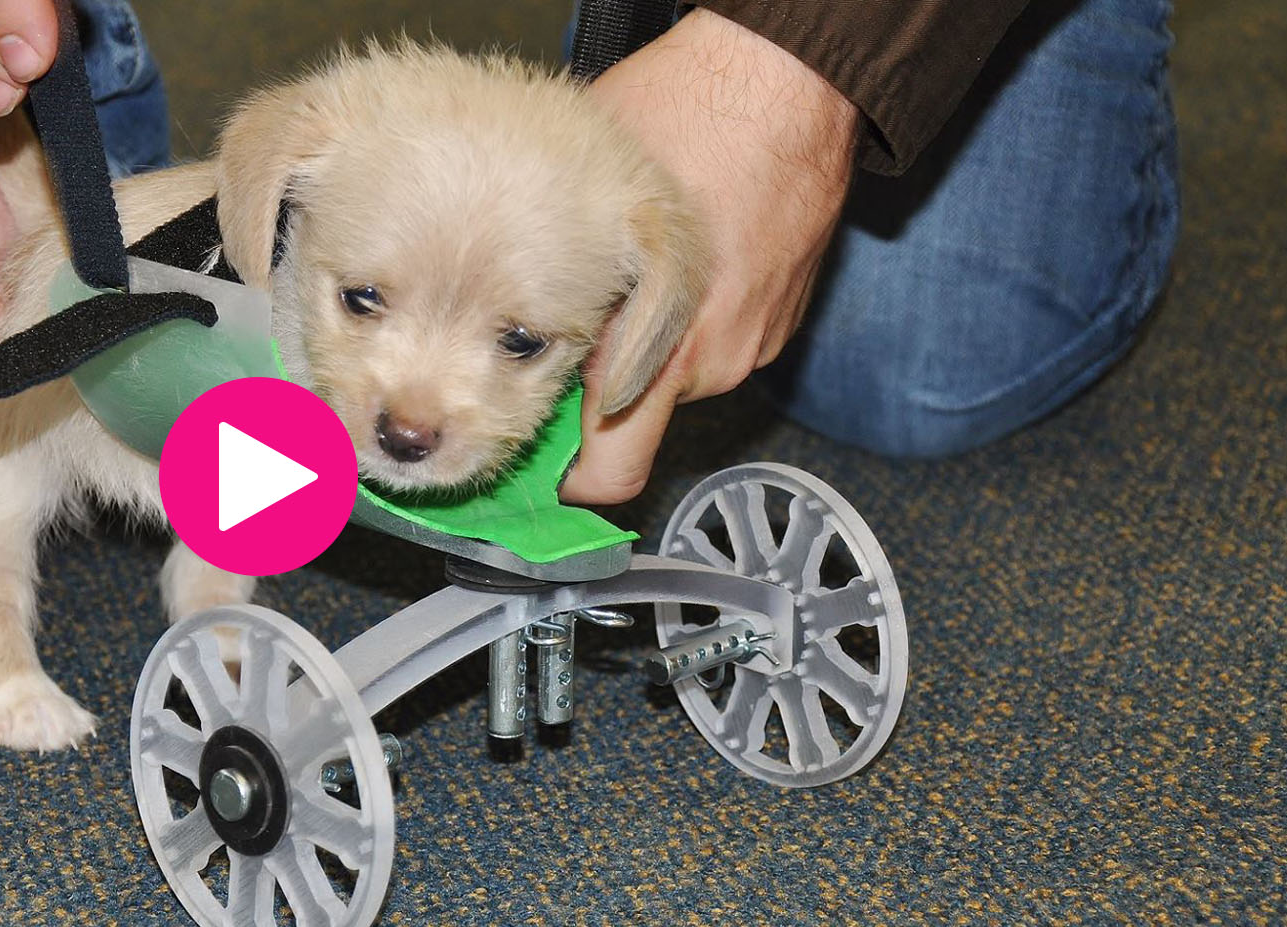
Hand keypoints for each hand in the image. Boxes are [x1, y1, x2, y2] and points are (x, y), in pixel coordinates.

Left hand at [561, 8, 858, 504]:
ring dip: (636, 349)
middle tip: (554, 356)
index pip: (612, 472)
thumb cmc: (688, 119)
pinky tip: (663, 266)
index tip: (532, 473)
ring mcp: (750, 343)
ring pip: (669, 377)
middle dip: (591, 401)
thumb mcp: (580, 207)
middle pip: (633, 423)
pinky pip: (710, 341)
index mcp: (658, 349)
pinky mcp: (775, 321)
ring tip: (616, 281)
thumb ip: (548, 283)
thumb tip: (499, 321)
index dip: (565, 484)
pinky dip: (681, 321)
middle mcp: (710, 361)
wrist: (787, 81)